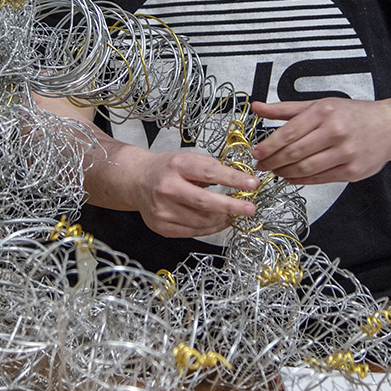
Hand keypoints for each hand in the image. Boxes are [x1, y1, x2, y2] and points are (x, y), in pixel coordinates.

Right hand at [130, 149, 258, 238]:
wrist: (137, 180)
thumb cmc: (166, 168)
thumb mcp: (187, 158)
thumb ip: (210, 167)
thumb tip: (238, 180)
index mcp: (177, 166)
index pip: (210, 173)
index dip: (234, 180)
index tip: (252, 184)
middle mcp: (167, 188)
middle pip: (205, 203)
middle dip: (232, 207)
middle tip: (249, 209)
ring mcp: (162, 210)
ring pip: (201, 221)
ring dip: (223, 219)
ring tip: (234, 214)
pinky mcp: (161, 226)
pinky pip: (193, 231)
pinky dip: (210, 228)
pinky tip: (219, 221)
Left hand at [251, 98, 390, 183]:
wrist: (389, 128)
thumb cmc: (353, 115)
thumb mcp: (319, 104)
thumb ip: (286, 109)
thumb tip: (258, 108)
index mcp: (325, 112)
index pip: (289, 132)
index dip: (268, 146)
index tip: (257, 152)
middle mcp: (336, 131)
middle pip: (294, 152)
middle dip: (273, 161)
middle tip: (262, 165)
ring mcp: (346, 153)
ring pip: (306, 168)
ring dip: (285, 173)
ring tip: (276, 171)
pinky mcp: (352, 171)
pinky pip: (320, 179)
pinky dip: (301, 180)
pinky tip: (292, 177)